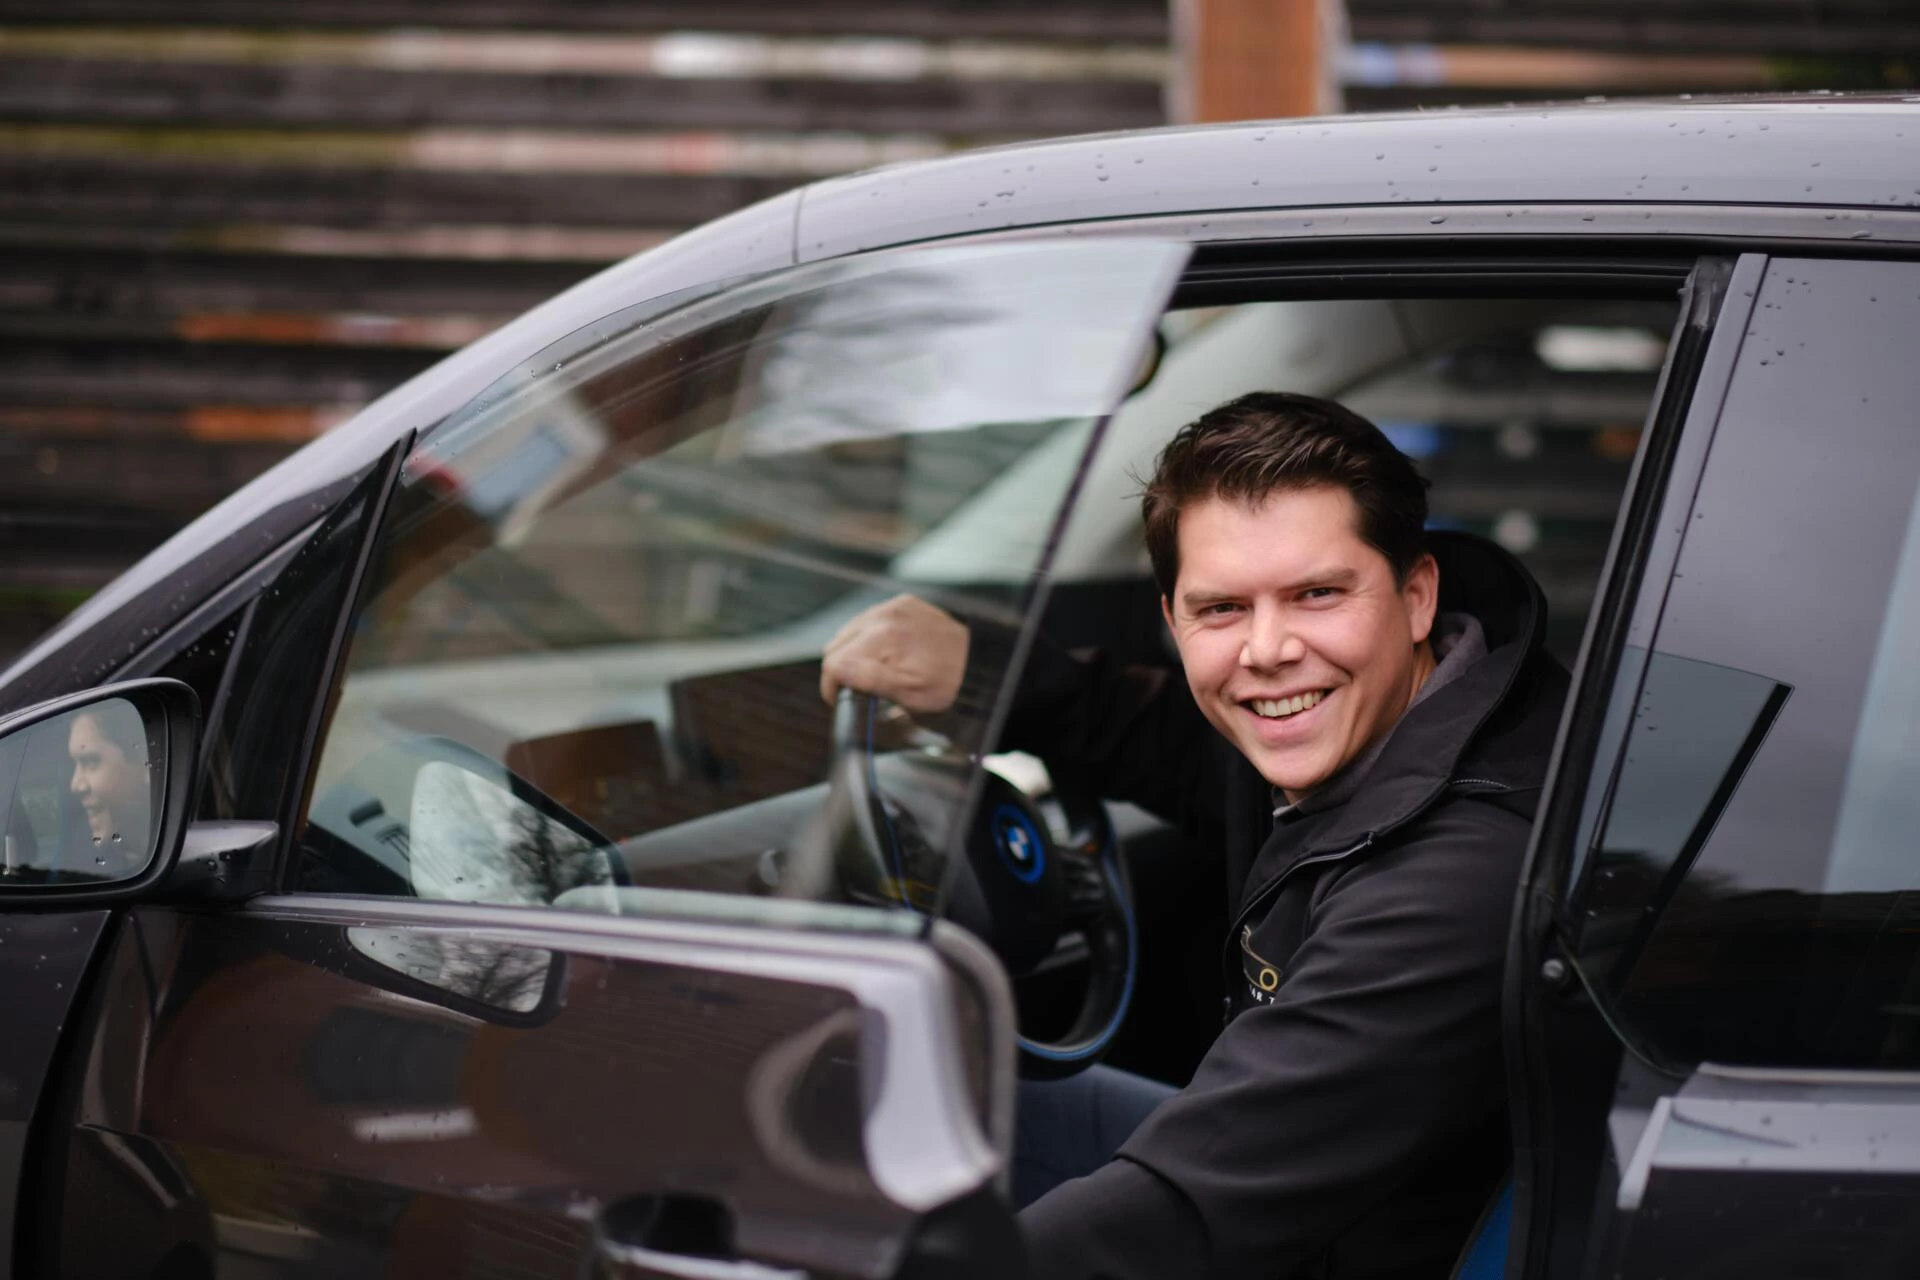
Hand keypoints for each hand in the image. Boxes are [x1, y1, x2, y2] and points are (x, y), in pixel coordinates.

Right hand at [820, 595, 969, 713]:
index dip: (832, 686)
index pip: (835, 661)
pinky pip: (870, 620)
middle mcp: (886, 616)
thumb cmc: (951, 682)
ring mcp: (895, 607)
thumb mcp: (909, 694)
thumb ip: (868, 680)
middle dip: (840, 669)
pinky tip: (884, 654)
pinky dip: (869, 638)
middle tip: (855, 689)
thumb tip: (837, 673)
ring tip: (871, 673)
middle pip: (837, 644)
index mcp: (884, 638)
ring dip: (853, 653)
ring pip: (850, 631)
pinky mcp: (904, 604)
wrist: (980, 663)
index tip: (838, 699)